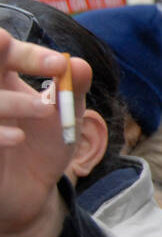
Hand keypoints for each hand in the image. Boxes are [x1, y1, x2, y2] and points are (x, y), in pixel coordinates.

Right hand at [0, 29, 92, 236]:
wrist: (33, 189)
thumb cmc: (46, 143)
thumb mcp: (66, 116)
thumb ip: (73, 89)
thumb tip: (78, 64)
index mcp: (1, 76)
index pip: (4, 50)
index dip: (29, 54)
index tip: (59, 65)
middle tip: (11, 48)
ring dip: (12, 102)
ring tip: (43, 110)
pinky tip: (18, 138)